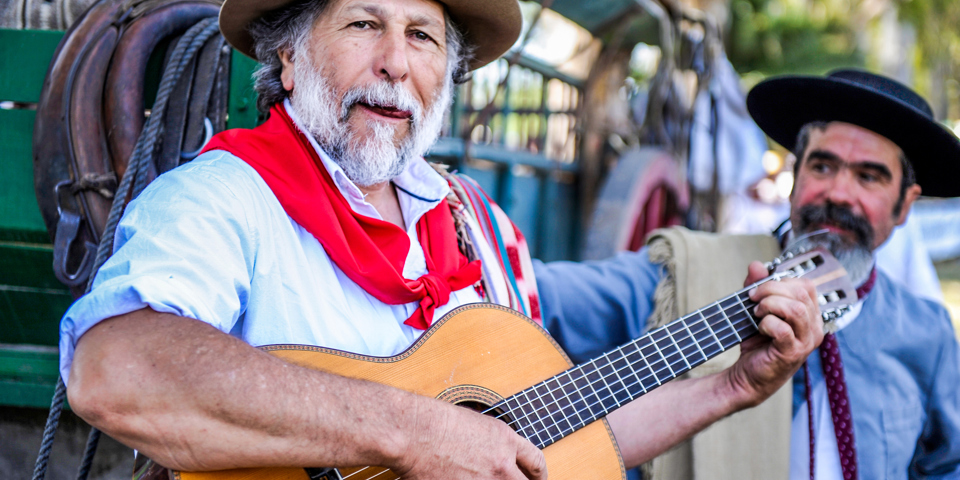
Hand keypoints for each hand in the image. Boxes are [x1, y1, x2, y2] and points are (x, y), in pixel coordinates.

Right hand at [394, 397, 546, 478]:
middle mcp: (500, 464)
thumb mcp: (473, 422)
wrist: (412, 432)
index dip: (539, 475)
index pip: (535, 462)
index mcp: (504, 440)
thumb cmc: (432, 421)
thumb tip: (495, 456)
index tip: (537, 479)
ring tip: (477, 479)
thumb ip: (492, 442)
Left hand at [726, 261, 823, 406]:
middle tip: (752, 299)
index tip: (757, 290)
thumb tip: (756, 265)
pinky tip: (759, 328)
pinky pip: (783, 329)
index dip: (779, 281)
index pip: (805, 285)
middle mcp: (814, 328)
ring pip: (796, 309)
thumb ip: (758, 287)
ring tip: (756, 313)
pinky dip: (767, 323)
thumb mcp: (756, 310)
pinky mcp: (793, 353)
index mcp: (810, 315)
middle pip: (801, 293)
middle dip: (770, 289)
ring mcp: (806, 342)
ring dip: (770, 305)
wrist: (746, 376)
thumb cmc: (756, 343)